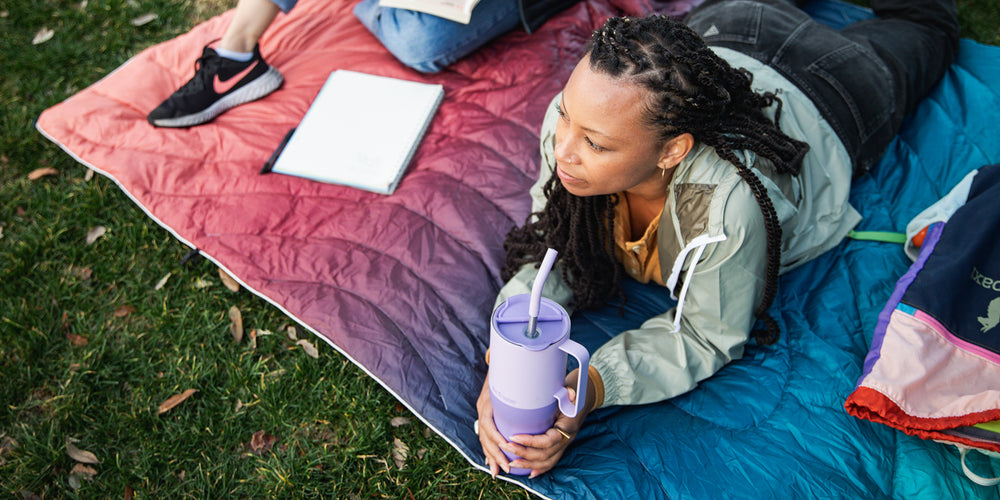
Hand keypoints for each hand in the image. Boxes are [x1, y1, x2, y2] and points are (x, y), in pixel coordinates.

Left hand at [476, 369, 594, 477]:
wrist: (582, 400)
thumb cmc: (573, 395)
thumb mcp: (571, 392)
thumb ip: (569, 393)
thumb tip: (570, 393)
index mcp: (568, 428)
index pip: (548, 441)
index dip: (531, 441)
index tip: (514, 436)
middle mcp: (566, 440)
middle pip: (545, 454)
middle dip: (524, 453)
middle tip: (506, 447)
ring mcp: (564, 446)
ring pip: (547, 462)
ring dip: (529, 464)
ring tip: (512, 464)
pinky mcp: (560, 448)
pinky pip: (550, 462)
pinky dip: (539, 469)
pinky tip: (528, 473)